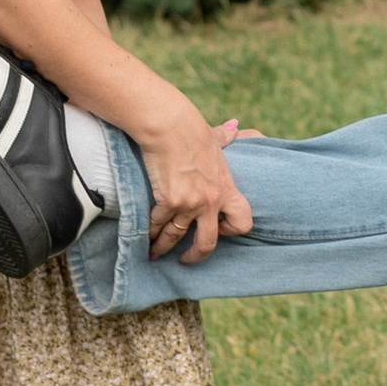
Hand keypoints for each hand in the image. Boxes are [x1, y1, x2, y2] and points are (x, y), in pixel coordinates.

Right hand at [140, 92, 259, 262]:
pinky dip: (148, 232)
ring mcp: (190, 203)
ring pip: (175, 237)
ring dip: (162, 247)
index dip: (232, 230)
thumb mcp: (214, 138)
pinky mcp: (169, 201)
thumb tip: (234, 126)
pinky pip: (157, 225)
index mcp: (226, 188)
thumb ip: (225, 138)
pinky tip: (143, 235)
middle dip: (195, 256)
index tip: (219, 230)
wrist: (170, 125)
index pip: (243, 221)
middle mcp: (211, 201)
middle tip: (185, 260)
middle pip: (208, 243)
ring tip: (154, 253)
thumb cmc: (191, 129)